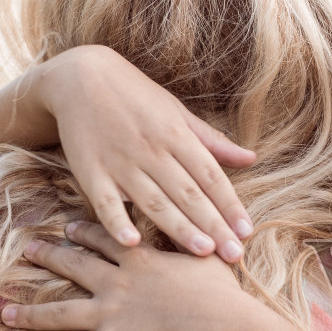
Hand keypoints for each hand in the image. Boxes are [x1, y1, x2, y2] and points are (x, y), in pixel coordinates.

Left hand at [5, 221, 245, 330]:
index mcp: (138, 260)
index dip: (83, 232)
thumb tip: (211, 230)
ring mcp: (109, 314)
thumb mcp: (208, 258)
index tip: (67, 227)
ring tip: (6, 313)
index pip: (104, 240)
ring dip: (31, 314)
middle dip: (48, 257)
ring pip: (60, 313)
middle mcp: (116, 283)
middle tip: (27, 250)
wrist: (218, 326)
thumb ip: (198, 243)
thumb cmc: (221, 293)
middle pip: (73, 266)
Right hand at [37, 44, 257, 259]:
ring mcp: (120, 162)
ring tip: (202, 252)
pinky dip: (117, 222)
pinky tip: (132, 243)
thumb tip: (252, 158)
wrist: (79, 76)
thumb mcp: (177, 112)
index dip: (230, 205)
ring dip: (179, 228)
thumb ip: (212, 141)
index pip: (210, 177)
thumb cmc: (136, 96)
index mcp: (177, 136)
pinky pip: (105, 201)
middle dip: (213, 226)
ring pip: (154, 201)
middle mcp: (152, 151)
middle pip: (188, 194)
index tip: (246, 232)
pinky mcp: (90, 171)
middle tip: (234, 254)